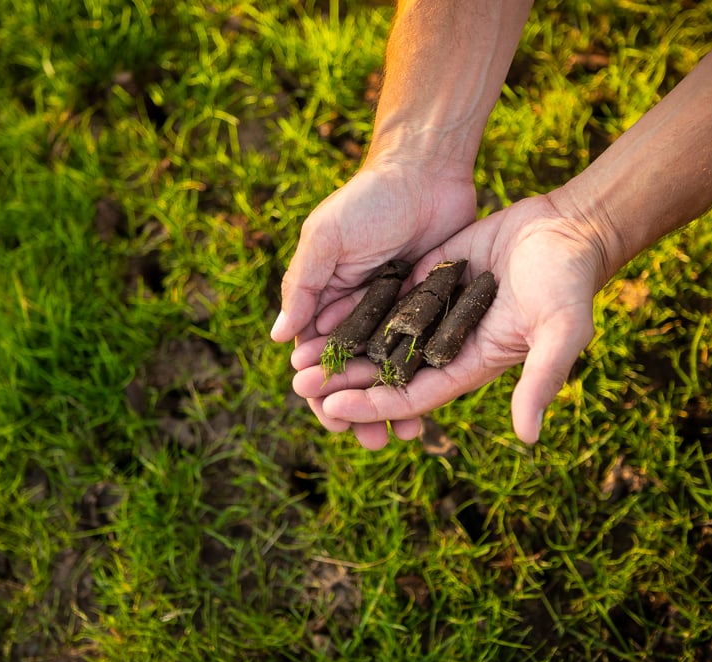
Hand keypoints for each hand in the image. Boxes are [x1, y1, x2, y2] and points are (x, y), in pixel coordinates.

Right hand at [271, 158, 476, 443]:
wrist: (426, 169)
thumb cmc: (368, 200)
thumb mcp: (326, 238)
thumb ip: (303, 286)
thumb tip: (277, 340)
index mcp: (325, 299)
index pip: (317, 357)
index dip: (321, 392)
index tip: (331, 420)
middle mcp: (359, 312)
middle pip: (354, 373)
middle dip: (358, 408)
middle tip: (370, 442)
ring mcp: (397, 313)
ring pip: (390, 370)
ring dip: (392, 403)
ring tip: (404, 435)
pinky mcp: (431, 308)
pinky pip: (425, 352)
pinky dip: (424, 379)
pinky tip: (434, 404)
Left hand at [291, 194, 608, 446]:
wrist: (570, 228)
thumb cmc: (569, 282)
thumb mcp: (561, 332)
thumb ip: (541, 380)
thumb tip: (529, 437)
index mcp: (471, 365)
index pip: (412, 394)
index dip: (372, 403)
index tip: (330, 406)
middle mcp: (447, 343)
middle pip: (385, 371)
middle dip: (344, 380)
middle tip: (298, 384)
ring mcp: (436, 310)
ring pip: (378, 336)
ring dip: (342, 346)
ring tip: (299, 354)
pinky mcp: (430, 278)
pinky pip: (385, 298)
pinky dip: (355, 306)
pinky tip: (320, 310)